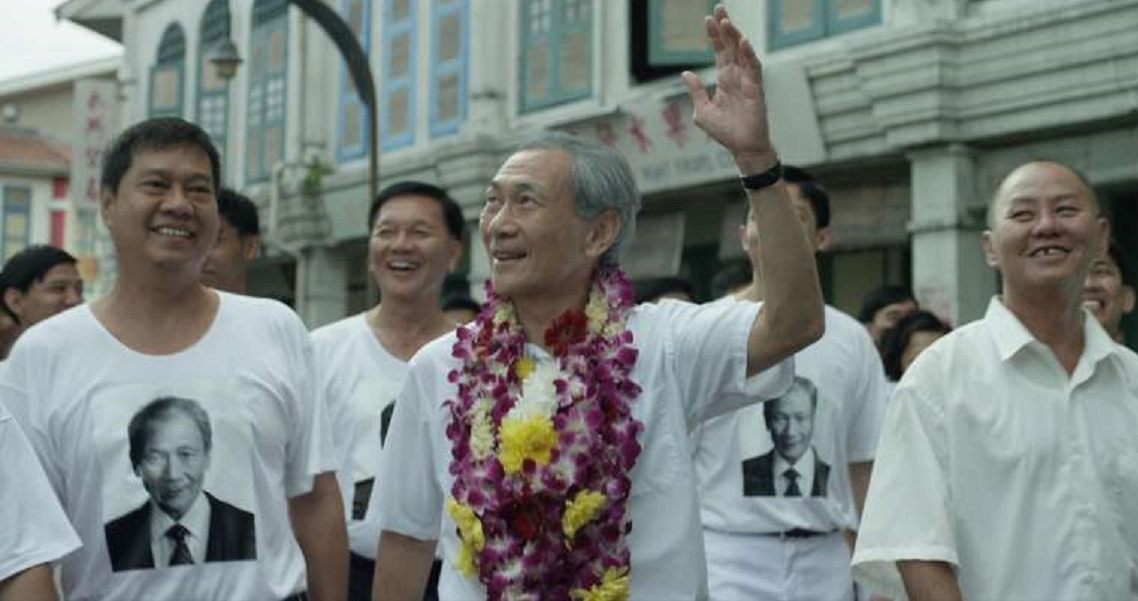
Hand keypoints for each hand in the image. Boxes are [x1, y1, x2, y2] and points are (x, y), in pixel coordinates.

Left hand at [682, 4, 775, 173]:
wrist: (742, 148)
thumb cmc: (725, 131)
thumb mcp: (702, 111)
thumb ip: (696, 91)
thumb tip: (686, 73)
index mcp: (724, 78)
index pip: (719, 51)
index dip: (715, 34)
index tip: (709, 18)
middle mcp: (736, 76)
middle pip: (730, 46)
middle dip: (725, 27)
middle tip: (719, 7)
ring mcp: (747, 81)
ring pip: (741, 53)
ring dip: (735, 36)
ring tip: (727, 21)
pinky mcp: (756, 89)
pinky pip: (753, 68)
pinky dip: (748, 54)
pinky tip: (742, 41)